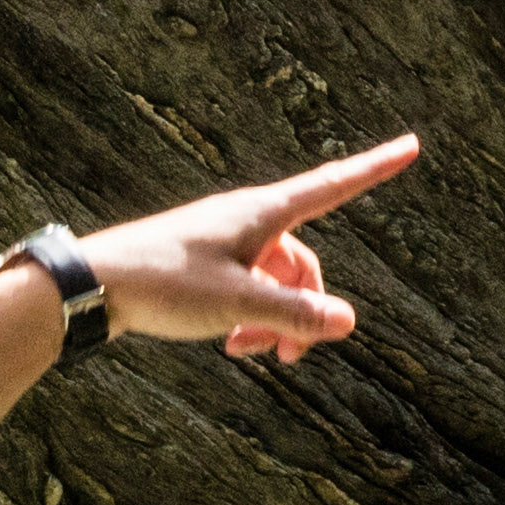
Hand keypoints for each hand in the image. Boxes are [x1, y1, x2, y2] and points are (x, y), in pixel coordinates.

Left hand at [73, 135, 416, 370]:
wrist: (92, 284)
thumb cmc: (163, 284)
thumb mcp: (237, 303)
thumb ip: (295, 314)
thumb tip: (349, 321)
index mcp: (263, 213)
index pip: (333, 185)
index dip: (376, 168)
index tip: (412, 145)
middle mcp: (248, 220)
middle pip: (304, 261)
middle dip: (305, 308)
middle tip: (289, 358)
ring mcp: (226, 240)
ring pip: (275, 280)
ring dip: (274, 320)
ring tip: (247, 352)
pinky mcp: (204, 261)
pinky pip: (247, 287)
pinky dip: (250, 316)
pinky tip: (230, 344)